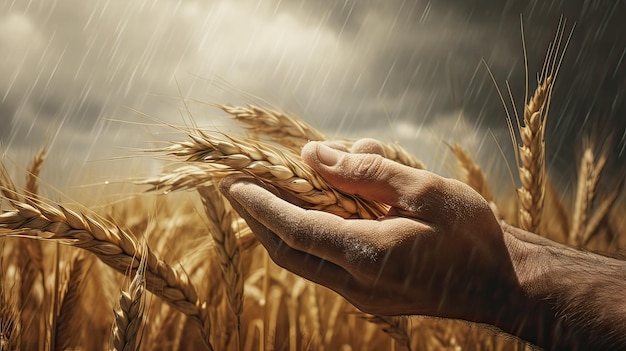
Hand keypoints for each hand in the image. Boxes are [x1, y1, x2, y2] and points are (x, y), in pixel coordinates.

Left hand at [220, 139, 519, 321]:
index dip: (260, 207)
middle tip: (238, 189)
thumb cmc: (471, 233)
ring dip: (286, 226)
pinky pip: (327, 264)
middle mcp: (357, 284)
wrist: (503, 283)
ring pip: (306, 260)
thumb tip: (311, 154)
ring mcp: (362, 296)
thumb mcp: (422, 189)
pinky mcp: (370, 296)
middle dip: (260, 219)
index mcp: (369, 255)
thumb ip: (364, 171)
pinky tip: (321, 208)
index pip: (294, 230)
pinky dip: (314, 236)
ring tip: (275, 191)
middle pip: (289, 251)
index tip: (233, 184)